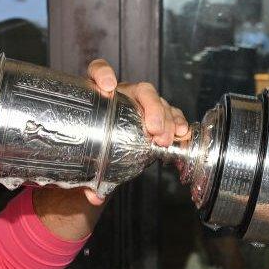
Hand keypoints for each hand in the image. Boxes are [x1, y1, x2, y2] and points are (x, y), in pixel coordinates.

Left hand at [83, 59, 189, 204]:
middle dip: (150, 107)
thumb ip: (86, 178)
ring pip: (158, 102)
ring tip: (166, 138)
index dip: (103, 72)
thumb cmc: (92, 149)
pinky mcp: (157, 116)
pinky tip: (182, 134)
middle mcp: (123, 94)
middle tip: (152, 129)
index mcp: (99, 95)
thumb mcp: (86, 162)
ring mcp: (142, 104)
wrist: (107, 152)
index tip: (108, 86)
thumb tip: (94, 196)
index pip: (98, 71)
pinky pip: (171, 113)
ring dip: (166, 118)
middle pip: (140, 90)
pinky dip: (178, 122)